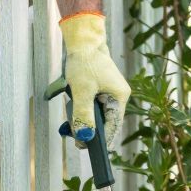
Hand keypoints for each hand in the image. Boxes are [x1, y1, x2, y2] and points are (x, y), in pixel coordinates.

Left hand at [60, 11, 130, 140]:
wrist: (83, 40)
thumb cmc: (85, 62)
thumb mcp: (82, 92)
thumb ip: (83, 115)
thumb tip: (86, 136)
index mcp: (120, 97)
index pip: (113, 125)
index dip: (102, 139)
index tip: (90, 150)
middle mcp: (118, 95)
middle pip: (106, 121)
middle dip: (90, 129)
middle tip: (75, 140)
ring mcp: (109, 90)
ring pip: (98, 113)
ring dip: (85, 119)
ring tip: (70, 126)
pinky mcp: (100, 87)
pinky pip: (94, 104)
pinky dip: (83, 109)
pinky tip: (73, 110)